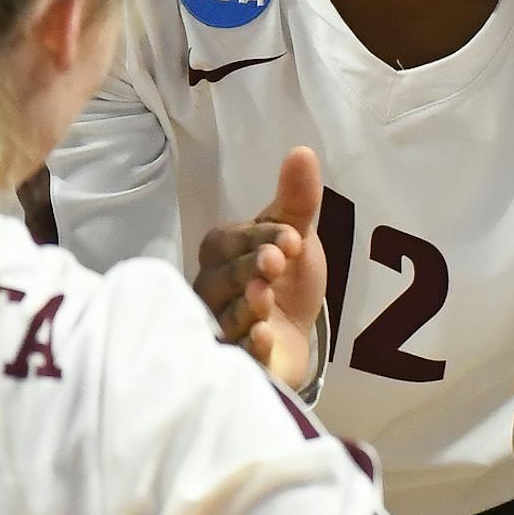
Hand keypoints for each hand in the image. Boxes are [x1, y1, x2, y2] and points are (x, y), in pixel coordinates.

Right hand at [194, 147, 325, 392]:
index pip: (231, 241)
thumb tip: (303, 151)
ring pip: (224, 316)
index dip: (261, 237)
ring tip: (265, 300)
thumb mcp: (295, 236)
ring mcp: (218, 327)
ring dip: (244, 307)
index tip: (292, 238)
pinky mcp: (234, 362)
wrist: (294, 336)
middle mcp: (210, 289)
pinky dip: (248, 348)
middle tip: (275, 265)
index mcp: (220, 253)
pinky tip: (264, 338)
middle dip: (248, 270)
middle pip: (221, 279)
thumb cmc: (286, 280)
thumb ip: (298, 200)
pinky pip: (234, 356)